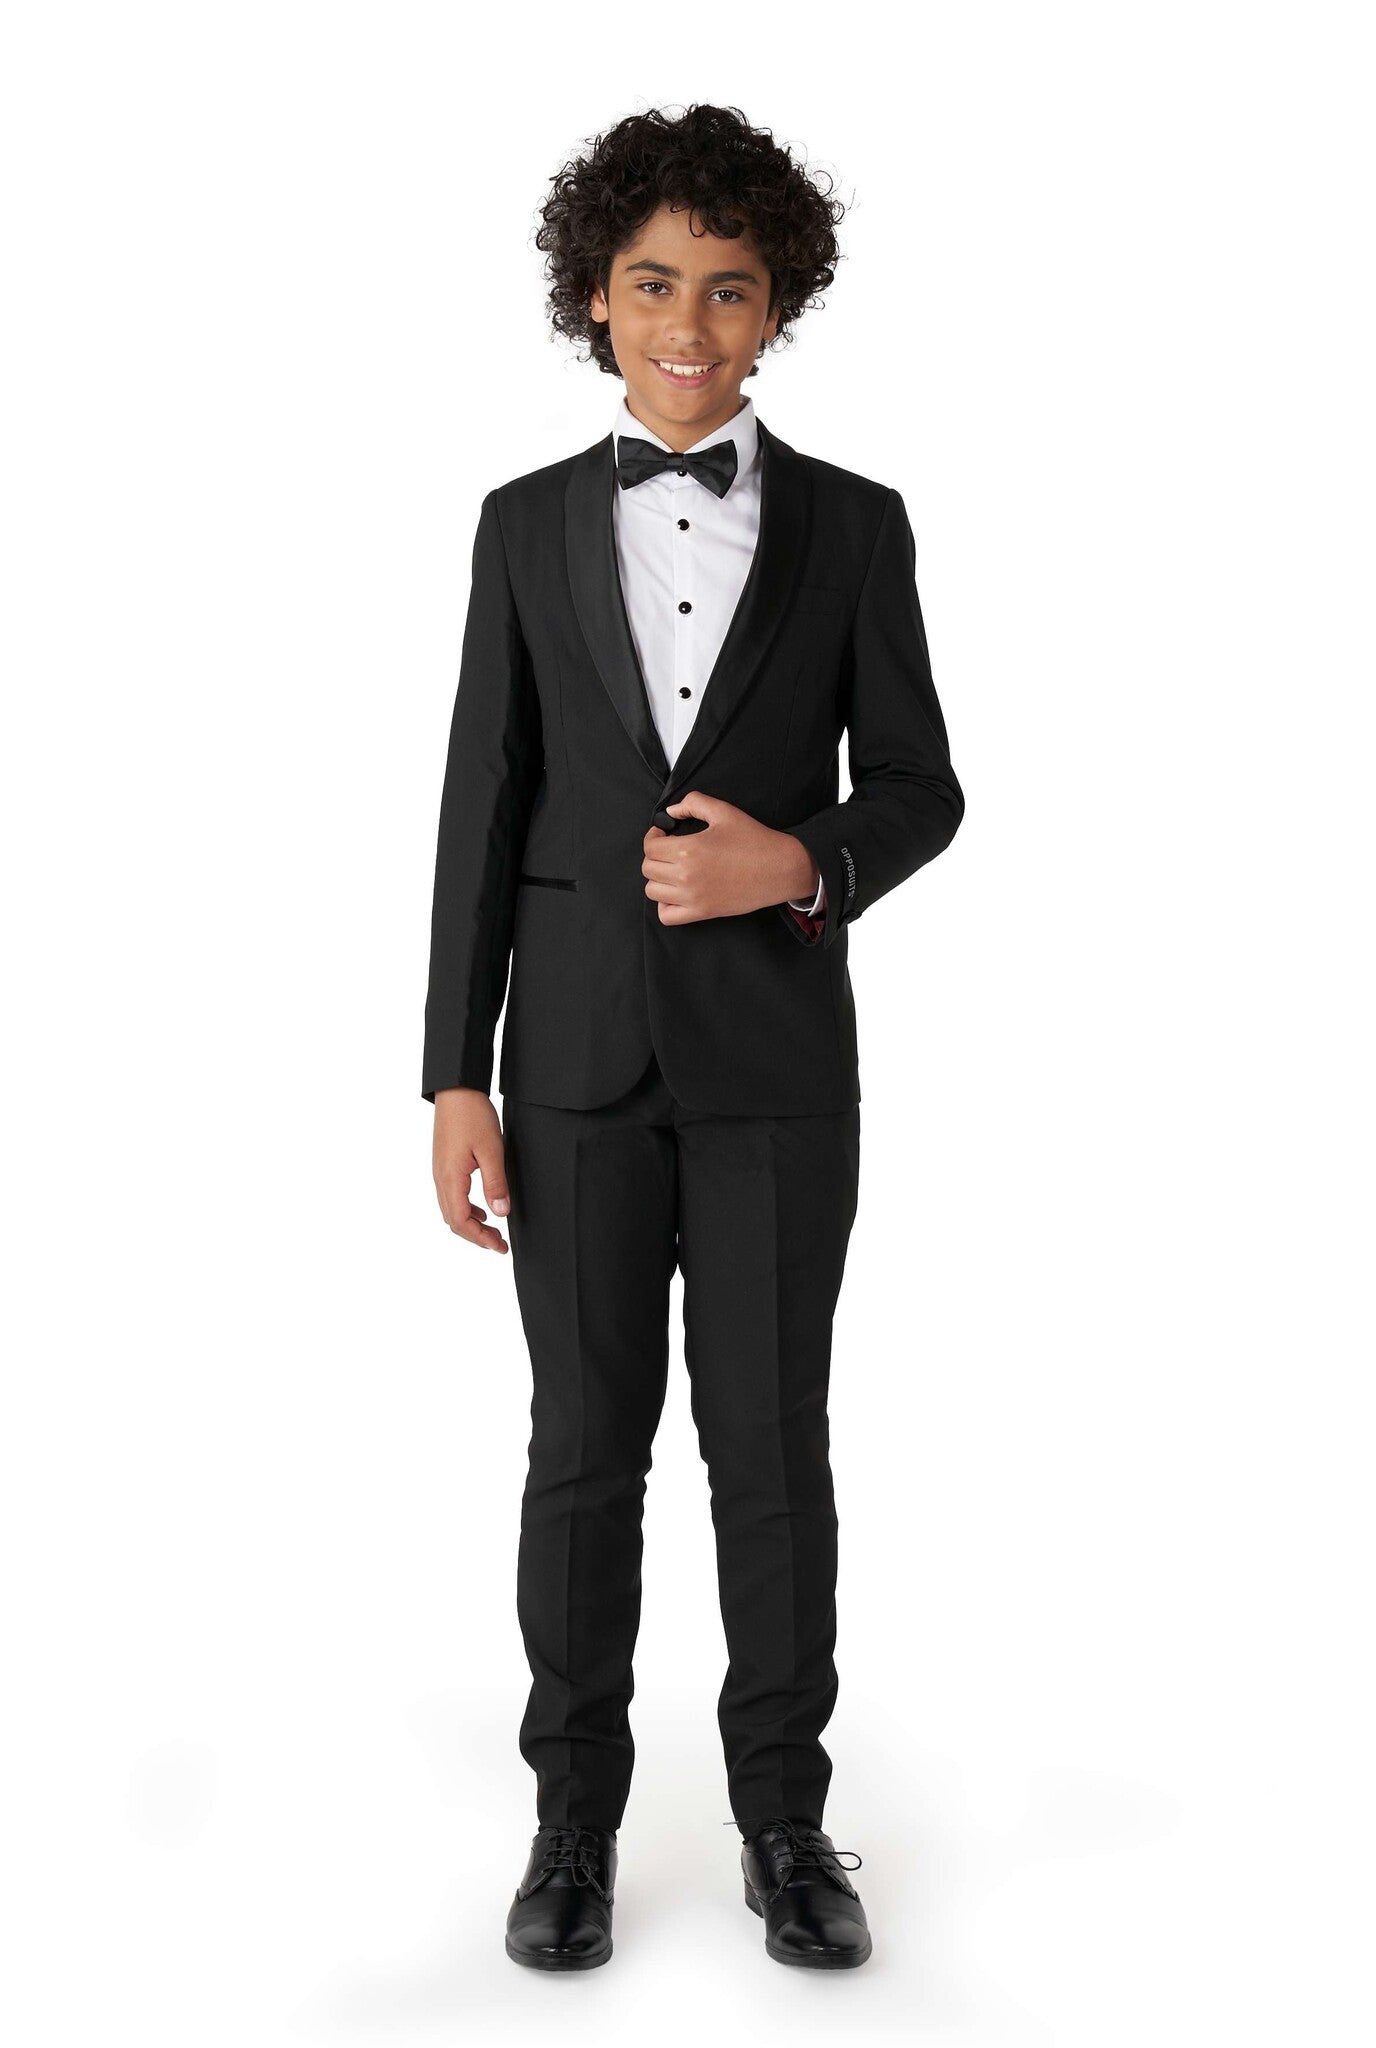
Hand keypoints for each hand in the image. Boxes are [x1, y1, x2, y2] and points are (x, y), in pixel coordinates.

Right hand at [432, 1088, 511, 1252]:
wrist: (456, 1090)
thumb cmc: (473, 1116)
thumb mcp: (492, 1150)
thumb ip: (495, 1184)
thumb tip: (501, 1214)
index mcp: (451, 1178)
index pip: (461, 1221)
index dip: (480, 1238)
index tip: (500, 1246)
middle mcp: (441, 1179)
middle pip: (453, 1221)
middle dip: (476, 1237)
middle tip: (499, 1245)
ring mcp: (440, 1172)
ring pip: (451, 1210)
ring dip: (471, 1225)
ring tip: (493, 1231)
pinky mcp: (444, 1165)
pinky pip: (451, 1196)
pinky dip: (466, 1209)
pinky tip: (482, 1209)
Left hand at [641, 792, 818, 924]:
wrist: (780, 869)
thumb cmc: (755, 839)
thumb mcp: (724, 812)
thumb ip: (693, 803)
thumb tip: (671, 811)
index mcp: (689, 850)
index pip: (650, 847)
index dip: (653, 836)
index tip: (663, 833)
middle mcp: (686, 876)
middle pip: (648, 868)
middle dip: (655, 855)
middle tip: (669, 849)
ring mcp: (693, 898)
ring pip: (652, 891)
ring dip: (658, 878)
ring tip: (673, 869)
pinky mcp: (702, 912)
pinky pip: (667, 916)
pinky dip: (665, 905)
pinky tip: (676, 892)